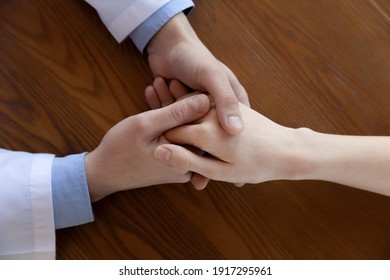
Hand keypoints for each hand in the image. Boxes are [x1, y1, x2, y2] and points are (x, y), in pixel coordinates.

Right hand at [85, 94, 210, 200]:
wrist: (103, 173)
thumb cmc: (120, 149)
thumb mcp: (146, 125)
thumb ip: (177, 113)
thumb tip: (207, 99)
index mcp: (187, 157)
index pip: (201, 122)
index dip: (189, 97)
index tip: (175, 82)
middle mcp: (189, 163)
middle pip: (190, 123)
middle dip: (176, 98)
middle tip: (164, 80)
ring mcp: (181, 162)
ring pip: (180, 126)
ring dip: (169, 105)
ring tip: (156, 84)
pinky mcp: (172, 159)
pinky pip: (172, 134)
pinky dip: (164, 119)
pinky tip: (154, 98)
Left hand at [146, 13, 249, 134]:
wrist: (166, 44)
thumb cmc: (194, 56)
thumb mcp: (213, 77)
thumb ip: (226, 101)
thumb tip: (237, 130)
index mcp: (233, 102)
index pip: (235, 129)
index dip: (224, 136)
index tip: (208, 131)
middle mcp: (216, 110)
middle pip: (209, 133)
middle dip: (192, 122)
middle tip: (180, 107)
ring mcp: (196, 113)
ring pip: (188, 129)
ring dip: (174, 110)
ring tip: (170, 84)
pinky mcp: (178, 114)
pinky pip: (172, 123)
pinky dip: (163, 109)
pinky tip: (158, 88)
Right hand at [154, 103, 300, 187]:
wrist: (287, 149)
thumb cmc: (255, 165)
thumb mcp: (218, 170)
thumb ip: (187, 159)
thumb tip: (160, 152)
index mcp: (205, 132)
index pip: (171, 133)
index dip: (162, 139)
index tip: (156, 143)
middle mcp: (211, 114)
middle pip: (179, 117)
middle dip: (168, 119)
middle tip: (159, 106)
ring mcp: (221, 104)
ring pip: (191, 107)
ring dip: (180, 107)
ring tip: (169, 98)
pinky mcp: (231, 100)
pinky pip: (205, 103)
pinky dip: (196, 107)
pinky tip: (196, 114)